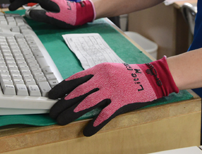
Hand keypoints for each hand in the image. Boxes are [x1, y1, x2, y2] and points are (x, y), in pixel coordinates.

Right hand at [8, 0, 94, 27]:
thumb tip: (29, 14)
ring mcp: (50, 0)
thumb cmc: (70, 17)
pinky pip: (37, 0)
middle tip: (10, 5)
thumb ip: (41, 16)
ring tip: (16, 5)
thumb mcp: (55, 19)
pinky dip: (30, 2)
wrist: (82, 14)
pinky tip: (28, 7)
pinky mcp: (52, 4)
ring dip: (24, 0)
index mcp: (47, 0)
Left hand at [47, 56, 178, 135]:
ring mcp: (112, 90)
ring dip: (72, 113)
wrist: (150, 77)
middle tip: (52, 113)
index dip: (61, 87)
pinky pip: (105, 114)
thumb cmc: (128, 75)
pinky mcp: (121, 101)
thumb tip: (77, 88)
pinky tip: (86, 131)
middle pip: (78, 92)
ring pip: (87, 103)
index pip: (75, 78)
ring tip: (61, 122)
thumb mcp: (110, 70)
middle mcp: (103, 78)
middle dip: (62, 103)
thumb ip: (95, 78)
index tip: (51, 95)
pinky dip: (95, 124)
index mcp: (99, 69)